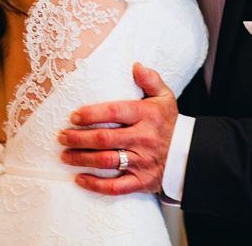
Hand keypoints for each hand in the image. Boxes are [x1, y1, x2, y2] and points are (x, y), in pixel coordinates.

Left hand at [58, 62, 177, 194]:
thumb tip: (135, 65)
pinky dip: (96, 185)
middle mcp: (143, 138)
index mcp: (146, 115)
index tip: (74, 115)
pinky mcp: (142, 182)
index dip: (92, 114)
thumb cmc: (169, 123)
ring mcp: (142, 162)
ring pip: (107, 161)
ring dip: (82, 159)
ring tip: (65, 155)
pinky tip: (79, 179)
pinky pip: (116, 187)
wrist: (189, 155)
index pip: (115, 112)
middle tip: (62, 136)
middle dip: (79, 138)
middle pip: (105, 139)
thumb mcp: (165, 97)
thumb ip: (150, 79)